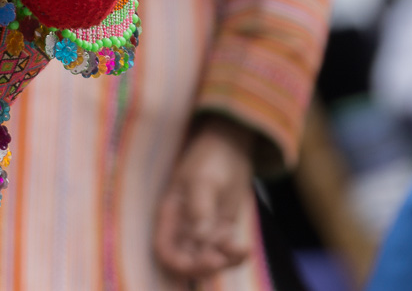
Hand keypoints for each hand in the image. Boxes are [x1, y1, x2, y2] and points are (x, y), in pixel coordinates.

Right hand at [154, 117, 257, 278]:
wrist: (233, 144)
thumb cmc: (210, 156)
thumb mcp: (203, 179)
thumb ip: (199, 209)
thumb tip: (199, 240)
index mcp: (170, 214)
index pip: (165, 251)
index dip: (180, 264)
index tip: (205, 260)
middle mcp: (183, 226)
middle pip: (186, 261)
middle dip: (203, 267)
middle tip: (221, 259)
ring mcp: (203, 228)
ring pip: (208, 259)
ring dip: (223, 263)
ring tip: (239, 250)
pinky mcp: (222, 227)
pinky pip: (225, 251)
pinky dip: (235, 255)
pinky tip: (245, 248)